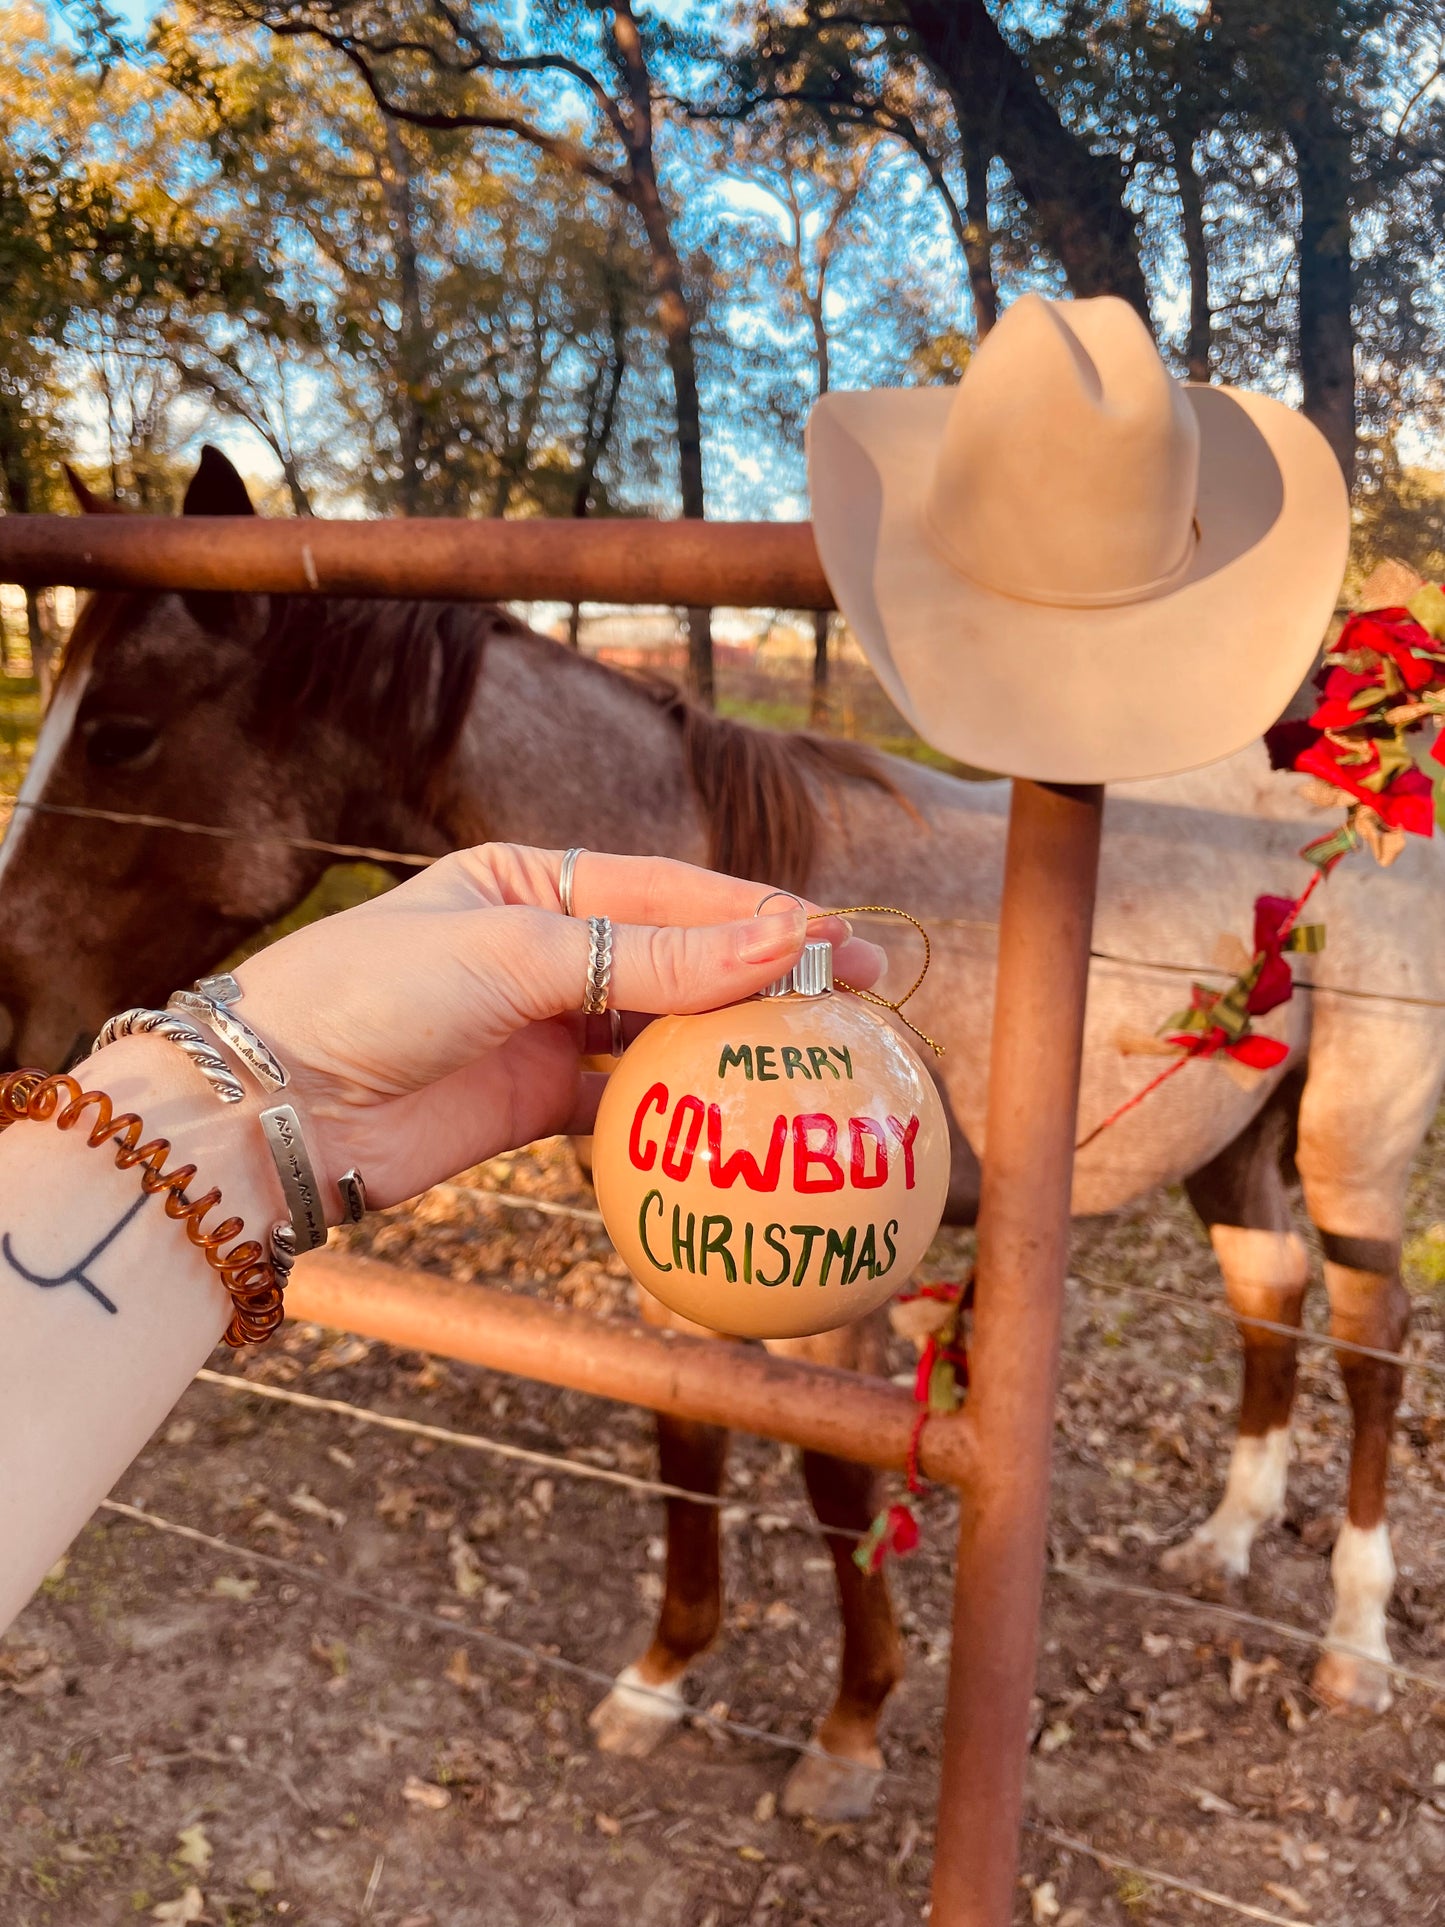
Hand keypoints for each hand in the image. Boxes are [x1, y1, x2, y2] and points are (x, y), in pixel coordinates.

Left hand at [230, 844, 884, 1211]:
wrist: (277, 1105)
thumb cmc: (376, 993)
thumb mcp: (516, 954)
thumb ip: (649, 959)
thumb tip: (780, 948)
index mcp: (537, 879)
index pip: (673, 892)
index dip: (759, 916)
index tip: (836, 938)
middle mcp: (549, 948)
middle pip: (682, 959)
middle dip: (767, 975)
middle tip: (859, 991)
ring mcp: (546, 1028)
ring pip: (664, 1030)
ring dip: (735, 1041)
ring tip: (819, 1053)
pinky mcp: (537, 1103)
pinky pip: (630, 1103)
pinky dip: (682, 1110)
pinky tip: (740, 1118)